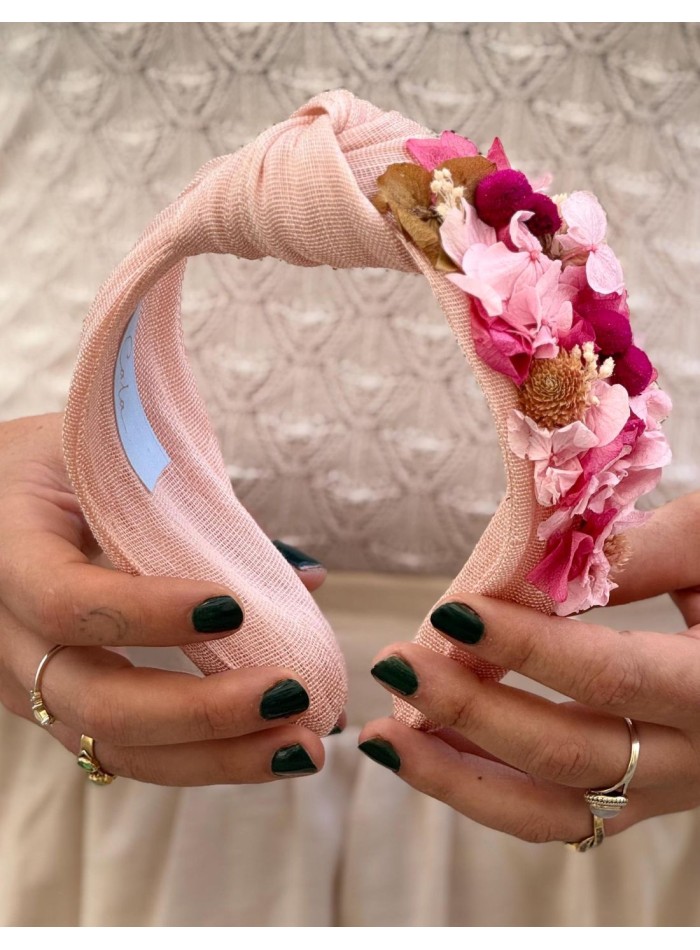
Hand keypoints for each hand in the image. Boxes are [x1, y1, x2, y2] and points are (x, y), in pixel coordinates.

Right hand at [0, 413, 333, 784]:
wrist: (6, 497)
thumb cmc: (69, 464)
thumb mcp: (117, 456)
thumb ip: (198, 510)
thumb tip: (307, 579)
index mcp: (9, 550)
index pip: (65, 598)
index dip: (147, 612)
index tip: (232, 608)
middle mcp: (5, 632)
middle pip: (93, 700)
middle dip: (202, 711)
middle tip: (290, 695)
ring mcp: (27, 682)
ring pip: (114, 745)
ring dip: (216, 757)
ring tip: (300, 748)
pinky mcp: (59, 709)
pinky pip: (127, 749)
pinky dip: (203, 757)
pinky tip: (270, 748)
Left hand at [359, 492, 699, 843]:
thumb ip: (642, 550)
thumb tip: (539, 561)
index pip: (611, 676)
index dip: (526, 648)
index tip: (451, 612)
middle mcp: (697, 759)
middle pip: (570, 754)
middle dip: (470, 710)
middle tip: (396, 665)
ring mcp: (668, 792)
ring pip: (554, 812)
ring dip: (458, 778)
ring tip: (383, 740)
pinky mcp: (643, 799)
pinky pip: (559, 816)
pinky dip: (486, 792)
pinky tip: (430, 754)